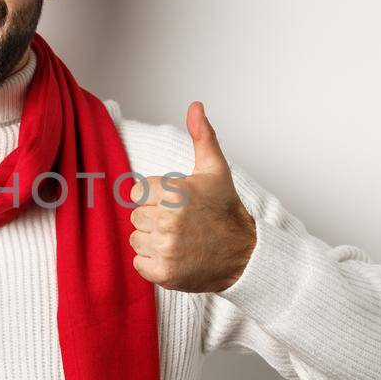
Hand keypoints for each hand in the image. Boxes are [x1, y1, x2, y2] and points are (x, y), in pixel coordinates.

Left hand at [129, 101, 257, 293]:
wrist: (245, 255)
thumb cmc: (225, 210)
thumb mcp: (215, 169)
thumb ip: (202, 136)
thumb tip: (195, 106)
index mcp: (176, 193)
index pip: (136, 193)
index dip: (154, 197)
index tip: (174, 204)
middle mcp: (169, 221)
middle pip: (136, 217)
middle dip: (154, 218)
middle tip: (180, 223)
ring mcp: (166, 249)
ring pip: (136, 240)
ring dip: (152, 241)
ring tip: (179, 240)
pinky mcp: (164, 273)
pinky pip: (139, 264)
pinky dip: (153, 263)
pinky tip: (175, 256)